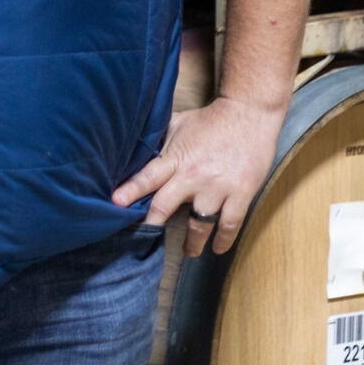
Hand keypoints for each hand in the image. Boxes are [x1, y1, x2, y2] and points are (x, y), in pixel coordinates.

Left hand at [112, 96, 283, 255]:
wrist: (248, 113)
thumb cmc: (211, 119)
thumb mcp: (180, 124)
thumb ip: (162, 142)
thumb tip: (140, 151)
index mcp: (176, 157)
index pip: (148, 177)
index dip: (131, 191)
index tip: (116, 204)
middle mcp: (193, 175)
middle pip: (166, 206)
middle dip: (153, 224)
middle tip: (145, 242)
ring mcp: (217, 187)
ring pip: (199, 224)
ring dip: (192, 242)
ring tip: (190, 251)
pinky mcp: (240, 193)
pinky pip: (229, 224)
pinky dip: (223, 239)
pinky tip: (217, 248)